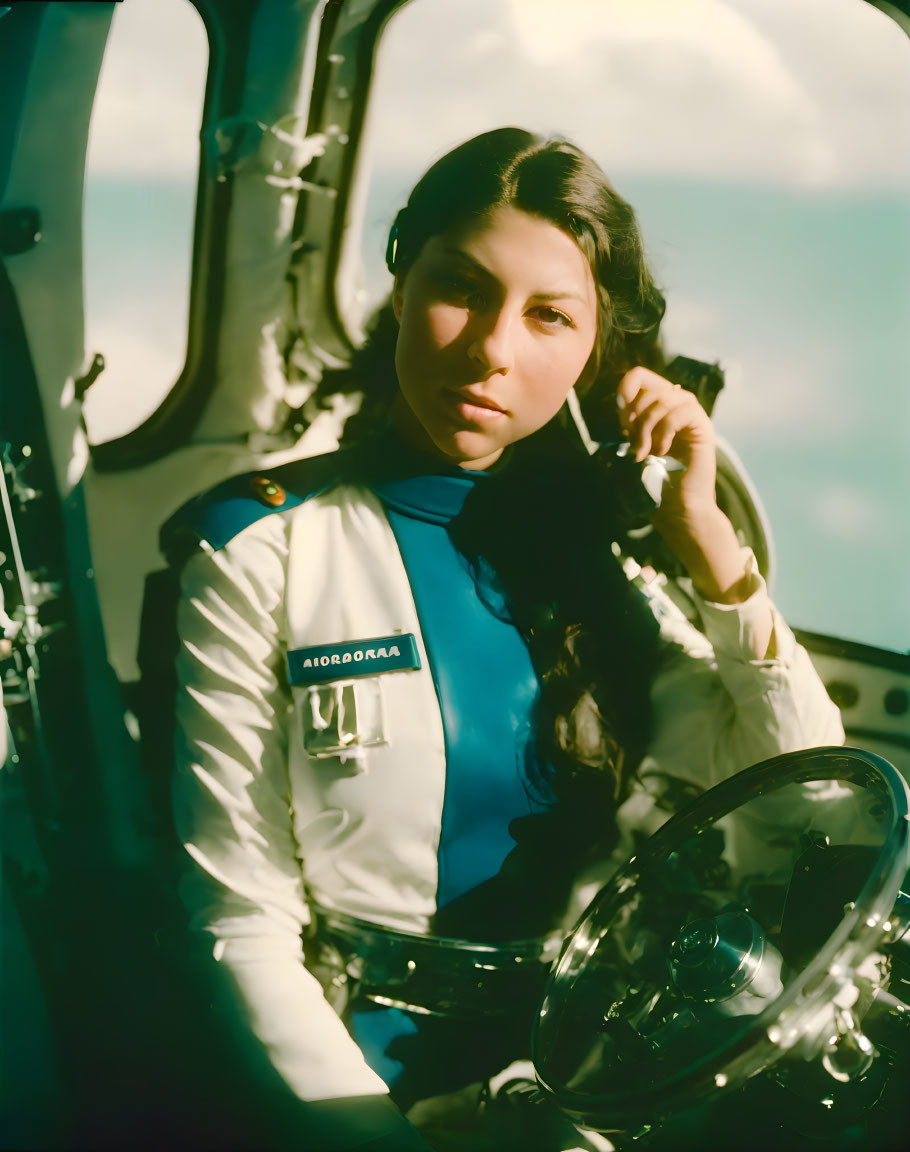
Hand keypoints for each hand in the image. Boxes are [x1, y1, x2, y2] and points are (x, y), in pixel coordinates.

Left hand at [616, 368, 768, 628]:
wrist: (678, 510)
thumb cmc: (654, 484)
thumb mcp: (634, 446)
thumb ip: (631, 422)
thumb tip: (620, 402)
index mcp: (659, 406)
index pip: (639, 376)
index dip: (625, 393)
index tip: (622, 425)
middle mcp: (677, 406)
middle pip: (649, 385)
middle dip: (633, 414)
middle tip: (633, 443)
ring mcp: (692, 416)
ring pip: (665, 397)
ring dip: (647, 425)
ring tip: (644, 452)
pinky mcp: (703, 428)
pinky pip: (681, 411)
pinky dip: (665, 430)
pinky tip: (661, 451)